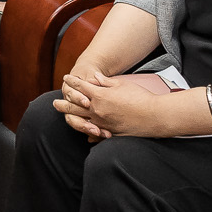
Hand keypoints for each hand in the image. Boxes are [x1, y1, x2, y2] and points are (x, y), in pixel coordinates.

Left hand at [54, 67, 169, 138]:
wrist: (155, 116)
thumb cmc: (141, 98)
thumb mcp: (122, 84)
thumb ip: (106, 82)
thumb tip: (96, 77)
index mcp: (99, 96)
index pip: (80, 87)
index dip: (72, 82)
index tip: (66, 79)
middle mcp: (97, 110)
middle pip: (75, 106)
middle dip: (64, 103)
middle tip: (55, 103)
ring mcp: (103, 123)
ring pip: (81, 120)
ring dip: (71, 117)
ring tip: (64, 116)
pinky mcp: (110, 132)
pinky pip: (95, 133)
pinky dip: (89, 132)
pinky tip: (85, 133)